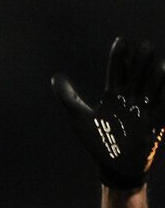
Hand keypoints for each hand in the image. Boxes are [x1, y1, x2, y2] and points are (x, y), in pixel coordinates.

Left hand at [52, 38, 164, 189]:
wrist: (114, 166)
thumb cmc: (98, 141)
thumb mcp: (80, 119)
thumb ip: (69, 98)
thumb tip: (55, 78)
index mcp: (114, 95)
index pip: (117, 71)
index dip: (119, 57)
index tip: (121, 41)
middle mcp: (132, 98)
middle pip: (139, 74)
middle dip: (142, 61)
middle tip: (145, 47)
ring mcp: (146, 109)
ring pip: (155, 87)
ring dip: (159, 77)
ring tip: (161, 66)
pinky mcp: (157, 123)